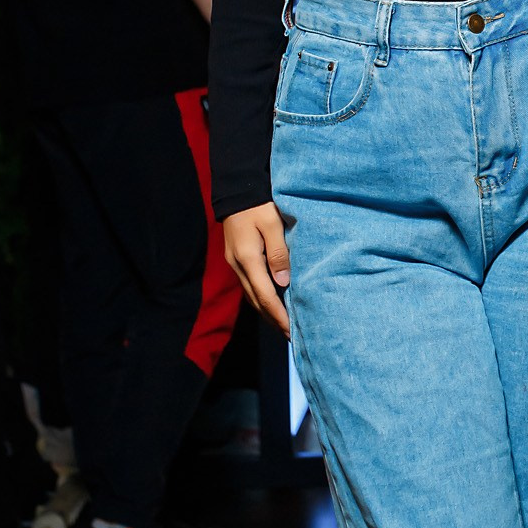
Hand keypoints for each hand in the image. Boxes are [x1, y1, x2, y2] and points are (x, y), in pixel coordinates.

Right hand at [224, 202, 291, 332]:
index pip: (265, 296)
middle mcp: (238, 265)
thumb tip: (284, 282)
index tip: (292, 332)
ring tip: (284, 326)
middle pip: (256, 301)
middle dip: (273, 320)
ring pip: (251, 296)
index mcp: (247, 258)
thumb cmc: (258, 204)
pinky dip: (262, 300)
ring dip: (267, 312)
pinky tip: (273, 304)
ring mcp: (235, 263)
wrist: (236, 190)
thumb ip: (278, 252)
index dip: (278, 316)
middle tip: (292, 336)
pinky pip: (250, 286)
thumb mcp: (272, 223)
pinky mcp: (237, 259)